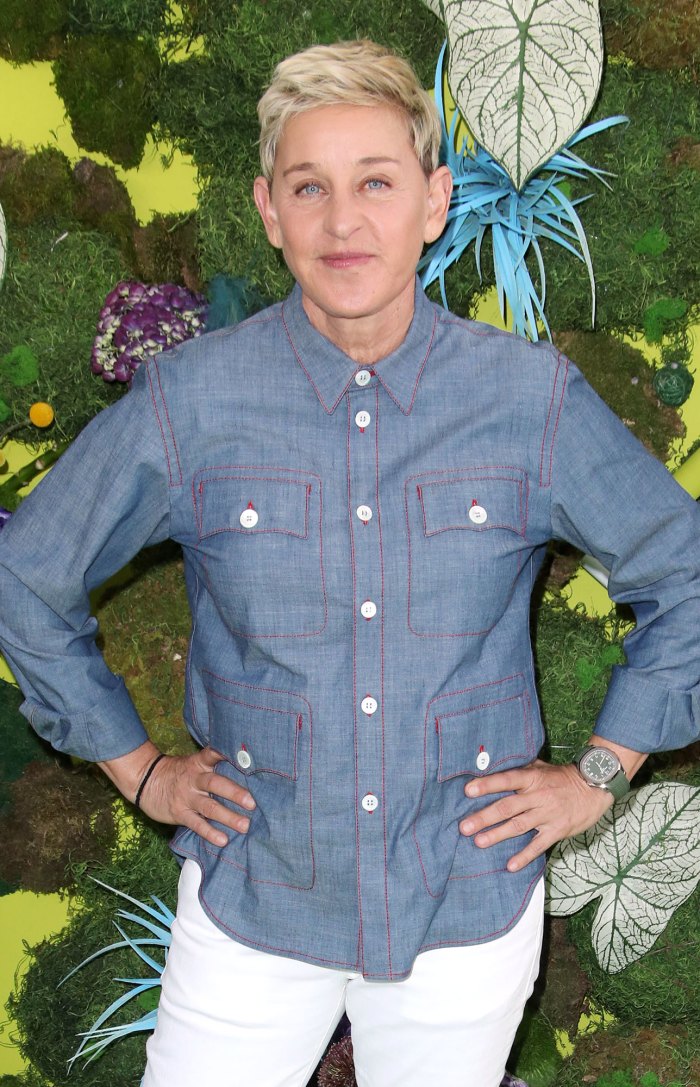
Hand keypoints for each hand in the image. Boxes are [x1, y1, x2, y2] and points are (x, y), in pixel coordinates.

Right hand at [134, 746, 254, 847]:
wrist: (145, 780)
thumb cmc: (177, 773)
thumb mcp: (193, 764)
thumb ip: (213, 767)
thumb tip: (244, 772)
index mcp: (199, 763)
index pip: (213, 754)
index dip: (227, 754)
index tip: (245, 758)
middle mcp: (194, 779)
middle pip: (215, 784)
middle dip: (235, 793)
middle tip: (252, 803)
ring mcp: (187, 797)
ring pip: (209, 807)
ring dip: (228, 817)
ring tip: (244, 825)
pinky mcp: (180, 813)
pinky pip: (196, 824)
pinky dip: (210, 832)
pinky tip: (222, 839)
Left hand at [459, 759, 613, 871]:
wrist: (594, 787)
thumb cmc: (561, 777)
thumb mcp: (540, 766)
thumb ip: (520, 768)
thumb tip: (493, 766)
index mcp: (531, 778)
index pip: (506, 780)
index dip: (487, 785)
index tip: (468, 791)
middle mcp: (537, 796)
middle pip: (507, 807)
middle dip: (484, 817)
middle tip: (464, 827)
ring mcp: (547, 814)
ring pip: (518, 826)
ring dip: (497, 835)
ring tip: (478, 842)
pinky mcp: (557, 830)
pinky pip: (538, 845)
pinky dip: (524, 856)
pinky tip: (510, 865)